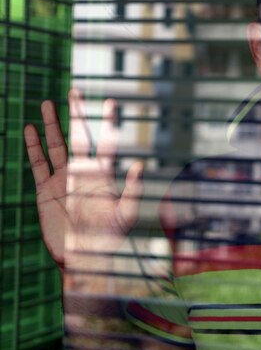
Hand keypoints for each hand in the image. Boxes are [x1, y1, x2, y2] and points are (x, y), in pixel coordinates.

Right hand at [24, 89, 142, 268]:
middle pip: (79, 137)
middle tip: (74, 91)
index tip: (111, 102)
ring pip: (56, 145)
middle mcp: (83, 172)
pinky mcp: (46, 190)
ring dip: (51, 125)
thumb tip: (141, 164)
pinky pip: (38, 163)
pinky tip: (29, 129)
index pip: (107, 142)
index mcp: (104, 176)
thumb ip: (133, 190)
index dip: (108, 123)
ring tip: (46, 104)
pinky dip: (33, 147)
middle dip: (77, 115)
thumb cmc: (110, 238)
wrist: (84, 257)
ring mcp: (63, 179)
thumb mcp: (126, 215)